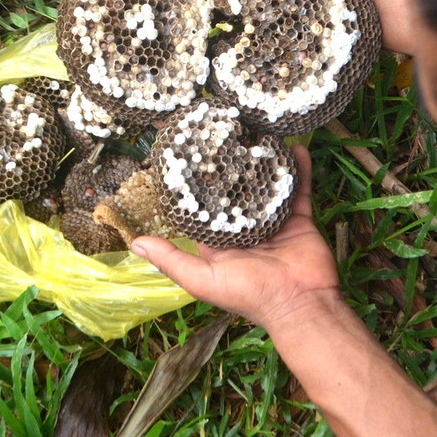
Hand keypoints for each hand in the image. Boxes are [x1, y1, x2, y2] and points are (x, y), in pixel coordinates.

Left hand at [126, 145, 343, 332]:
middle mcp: (244, 228)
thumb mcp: (203, 280)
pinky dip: (298, 170)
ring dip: (262, 163)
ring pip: (264, 185)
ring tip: (256, 134)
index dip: (193, 186)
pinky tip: (295, 147)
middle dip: (228, 167)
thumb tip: (136, 244)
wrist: (300, 302)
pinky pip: (297, 189)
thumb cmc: (249, 294)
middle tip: (221, 134)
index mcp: (219, 242)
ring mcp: (272, 220)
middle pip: (234, 191)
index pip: (201, 208)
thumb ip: (172, 260)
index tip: (185, 157)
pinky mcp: (298, 217)